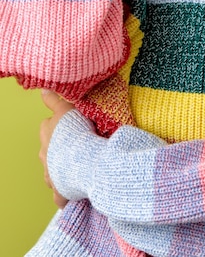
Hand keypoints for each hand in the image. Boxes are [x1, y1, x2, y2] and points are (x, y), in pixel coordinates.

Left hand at [39, 90, 73, 208]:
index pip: (48, 127)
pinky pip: (60, 195)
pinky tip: (74, 193)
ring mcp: (51, 173)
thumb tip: (42, 90)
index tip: (70, 128)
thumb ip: (54, 100)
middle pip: (49, 150)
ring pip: (53, 171)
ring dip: (62, 170)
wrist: (82, 158)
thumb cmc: (76, 131)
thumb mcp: (66, 109)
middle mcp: (45, 154)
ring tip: (77, 167)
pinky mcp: (59, 191)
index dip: (59, 127)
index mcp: (46, 134)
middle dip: (60, 149)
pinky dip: (65, 194)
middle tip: (77, 145)